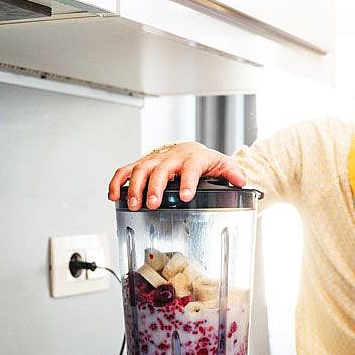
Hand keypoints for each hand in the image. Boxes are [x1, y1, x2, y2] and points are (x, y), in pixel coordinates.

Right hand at [107, 141, 245, 208]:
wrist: (191, 150)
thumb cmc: (205, 161)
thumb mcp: (223, 166)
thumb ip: (233, 173)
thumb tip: (240, 181)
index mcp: (193, 158)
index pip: (191, 168)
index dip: (188, 181)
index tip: (186, 196)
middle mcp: (172, 157)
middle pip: (160, 169)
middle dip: (154, 187)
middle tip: (151, 204)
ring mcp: (155, 160)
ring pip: (140, 168)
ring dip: (135, 186)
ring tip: (134, 204)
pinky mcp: (142, 164)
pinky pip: (125, 170)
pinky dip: (117, 181)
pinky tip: (113, 195)